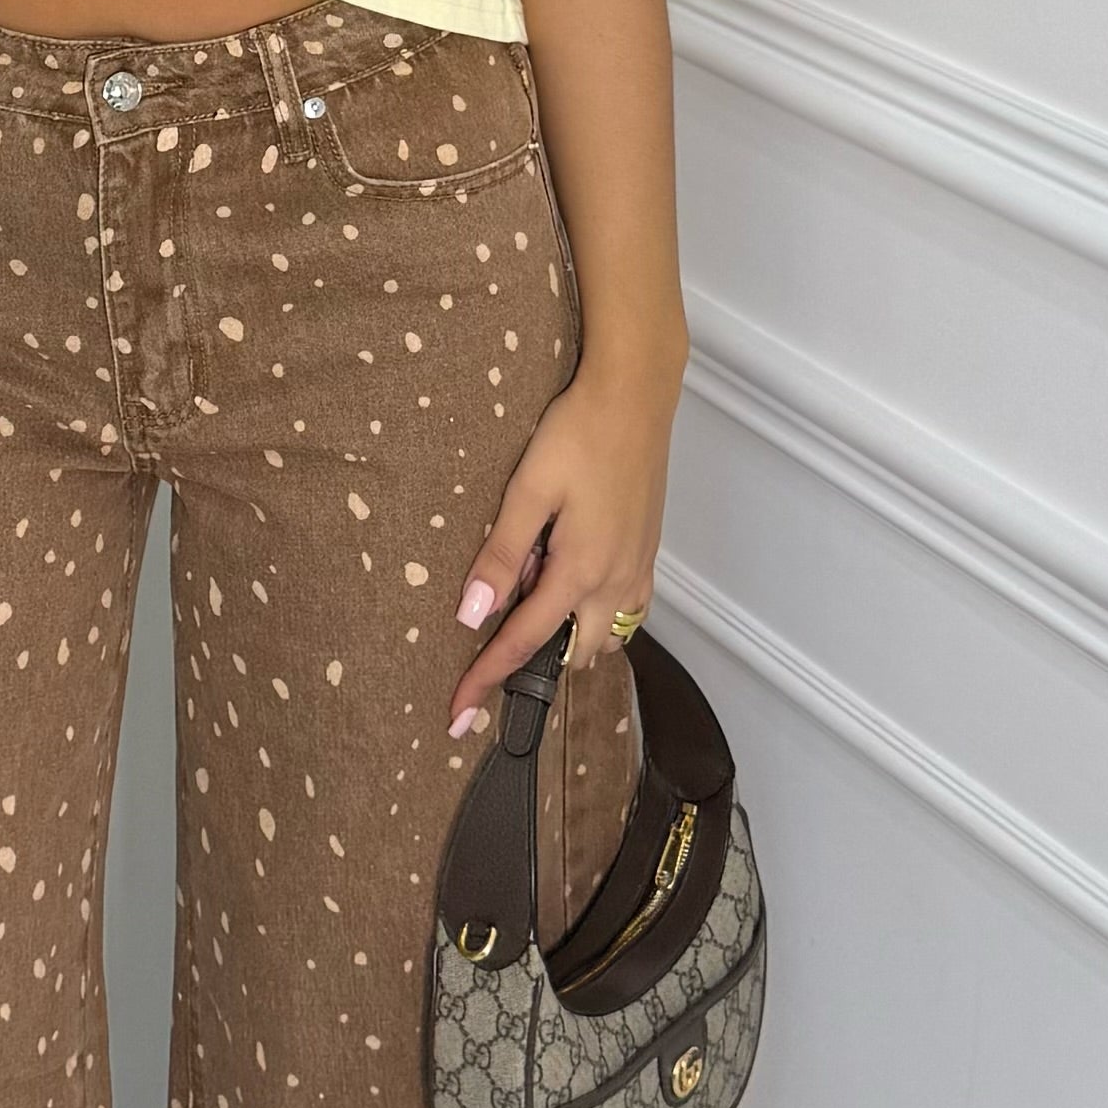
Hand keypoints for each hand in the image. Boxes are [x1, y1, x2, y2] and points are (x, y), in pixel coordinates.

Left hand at [448, 363, 676, 743]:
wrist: (635, 394)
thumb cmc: (578, 433)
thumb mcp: (528, 491)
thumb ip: (500, 555)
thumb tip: (471, 614)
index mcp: (581, 571)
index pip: (526, 642)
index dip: (488, 678)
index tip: (459, 713)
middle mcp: (616, 580)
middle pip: (573, 653)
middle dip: (533, 667)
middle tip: (488, 661)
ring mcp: (638, 568)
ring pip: (605, 635)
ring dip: (568, 640)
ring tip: (530, 610)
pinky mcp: (648, 551)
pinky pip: (626, 609)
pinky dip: (597, 617)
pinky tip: (572, 587)